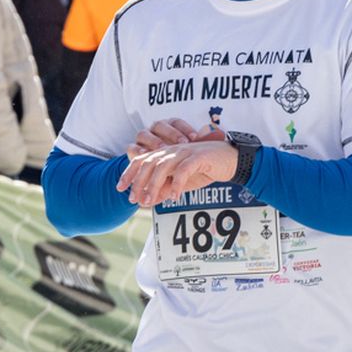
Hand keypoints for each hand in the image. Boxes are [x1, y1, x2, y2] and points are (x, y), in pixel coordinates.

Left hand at [117, 140, 237, 207]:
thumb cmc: (206, 169)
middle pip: (149, 163)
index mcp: (166, 153)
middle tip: (134, 199)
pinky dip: (176, 184)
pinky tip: (174, 197)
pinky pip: (183, 170)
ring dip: (154, 184)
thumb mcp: (182, 183)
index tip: (120, 188)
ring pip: (162, 166)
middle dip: (138, 182)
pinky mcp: (198, 157)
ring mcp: (185, 152)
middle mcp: (172, 150)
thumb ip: (165, 189)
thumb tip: (148, 201)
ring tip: (150, 201)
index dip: (129, 173)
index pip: (142, 160)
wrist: (231, 160)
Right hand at [127, 117, 202, 158]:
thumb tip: (209, 136)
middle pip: (160, 125)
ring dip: (154, 142)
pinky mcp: (133, 151)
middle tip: (181, 144)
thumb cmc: (179, 164)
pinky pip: (132, 148)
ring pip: (144, 134)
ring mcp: (142, 140)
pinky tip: (146, 157)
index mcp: (169, 127)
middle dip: (171, 134)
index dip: (185, 129)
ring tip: (163, 150)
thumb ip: (194, 149)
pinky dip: (138, 152)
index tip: (196, 138)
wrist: (163, 175)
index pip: (176, 122)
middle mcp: (154, 131)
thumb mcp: (188, 158)